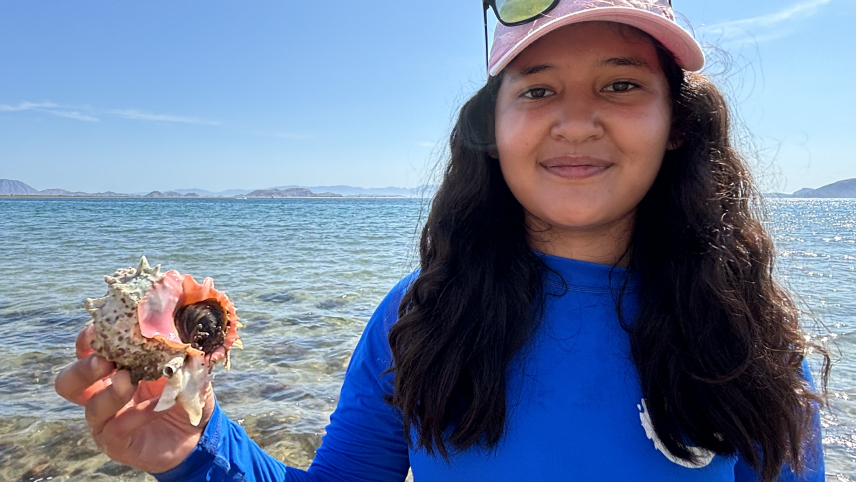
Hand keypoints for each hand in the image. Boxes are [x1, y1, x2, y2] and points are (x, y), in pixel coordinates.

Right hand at [54, 325, 216, 473]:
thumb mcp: (183, 366)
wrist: (198, 431)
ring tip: (129, 380)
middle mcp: (101, 395)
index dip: (86, 340)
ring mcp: (106, 422)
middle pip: (68, 383)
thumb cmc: (183, 392)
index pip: (86, 352)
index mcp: (111, 370)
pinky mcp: (117, 445)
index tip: (97, 330)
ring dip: (112, 393)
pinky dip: (139, 414)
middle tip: (105, 361)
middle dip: (83, 369)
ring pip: (93, 408)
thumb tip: (176, 326)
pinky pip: (119, 429)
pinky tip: (162, 404)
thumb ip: (175, 348)